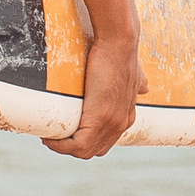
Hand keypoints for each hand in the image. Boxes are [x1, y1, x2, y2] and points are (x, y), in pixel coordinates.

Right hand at [45, 31, 139, 157]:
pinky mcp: (99, 119)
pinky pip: (78, 145)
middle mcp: (121, 124)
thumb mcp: (135, 74)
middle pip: (93, 150)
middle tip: (53, 134)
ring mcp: (112, 123)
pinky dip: (60, 145)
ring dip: (63, 147)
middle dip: (71, 147)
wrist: (118, 44)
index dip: (84, 141)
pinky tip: (48, 137)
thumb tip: (146, 87)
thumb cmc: (120, 53)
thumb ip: (139, 82)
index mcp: (126, 116)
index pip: (104, 142)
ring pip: (84, 151)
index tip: (66, 132)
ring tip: (48, 136)